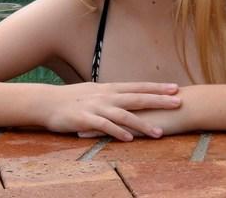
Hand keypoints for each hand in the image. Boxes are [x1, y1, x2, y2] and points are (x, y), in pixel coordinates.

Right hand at [41, 82, 180, 140]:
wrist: (46, 102)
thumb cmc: (70, 99)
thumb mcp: (94, 93)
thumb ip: (111, 96)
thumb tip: (126, 98)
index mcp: (108, 89)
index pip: (137, 87)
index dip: (157, 87)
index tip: (175, 88)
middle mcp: (105, 96)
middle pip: (136, 97)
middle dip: (158, 100)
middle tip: (179, 102)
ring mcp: (95, 107)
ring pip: (123, 114)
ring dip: (142, 123)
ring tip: (159, 133)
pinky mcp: (85, 119)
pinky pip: (104, 126)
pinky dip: (117, 132)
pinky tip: (129, 138)